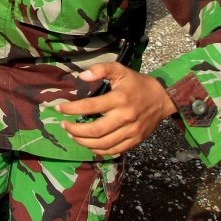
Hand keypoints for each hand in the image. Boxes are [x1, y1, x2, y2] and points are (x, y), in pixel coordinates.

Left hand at [58, 63, 176, 155]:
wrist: (161, 99)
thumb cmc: (136, 83)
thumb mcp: (119, 70)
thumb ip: (100, 69)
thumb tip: (81, 76)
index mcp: (119, 99)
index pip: (90, 106)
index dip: (71, 109)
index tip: (59, 108)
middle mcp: (125, 117)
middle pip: (95, 130)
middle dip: (75, 130)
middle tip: (64, 125)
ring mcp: (131, 131)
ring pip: (103, 144)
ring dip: (83, 141)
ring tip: (72, 135)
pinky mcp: (135, 140)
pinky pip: (113, 150)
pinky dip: (98, 150)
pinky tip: (88, 144)